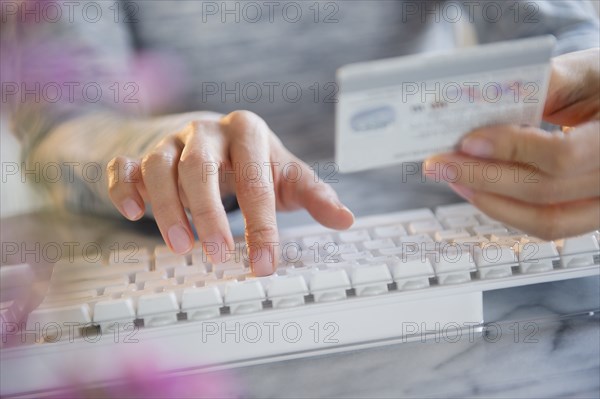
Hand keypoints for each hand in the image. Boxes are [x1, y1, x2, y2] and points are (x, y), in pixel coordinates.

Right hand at [107, 110, 353, 274]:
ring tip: (182, 248)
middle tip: (219, 255)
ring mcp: (170, 139)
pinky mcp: (142, 152)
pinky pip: (124, 166)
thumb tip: (347, 219)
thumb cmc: (254, 161)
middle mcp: (206, 131)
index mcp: (247, 131)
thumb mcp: (286, 173)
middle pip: (200, 168)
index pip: (254, 178)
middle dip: (209, 214)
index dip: (261, 224)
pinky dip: (124, 188)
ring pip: (160, 167)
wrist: (213, 135)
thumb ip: (314, 194)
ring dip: (167, 208)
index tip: (264, 263)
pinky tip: (132, 214)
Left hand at [424, 48, 599, 239]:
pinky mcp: (590, 215)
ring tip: (453, 179)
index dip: (511, 150)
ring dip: (489, 200)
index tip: (467, 142)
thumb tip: (483, 99)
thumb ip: (541, 84)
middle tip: (439, 164)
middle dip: (481, 177)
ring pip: (545, 220)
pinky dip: (508, 210)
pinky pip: (548, 225)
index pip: (562, 155)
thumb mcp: (582, 73)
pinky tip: (477, 191)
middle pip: (543, 191)